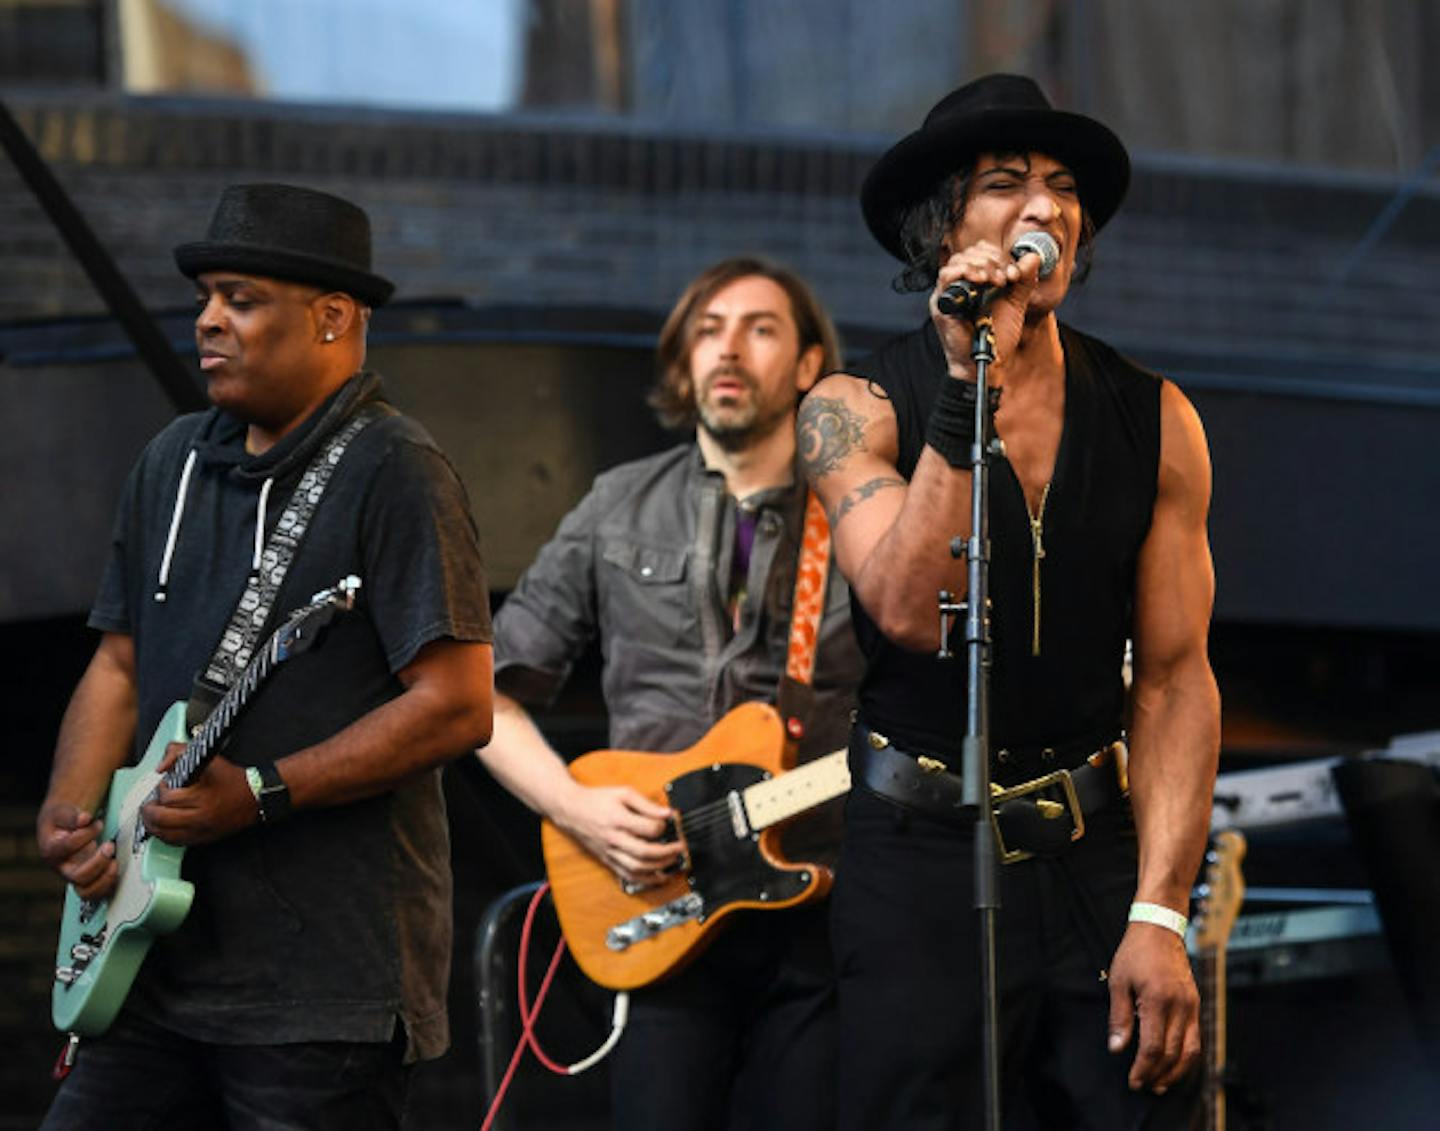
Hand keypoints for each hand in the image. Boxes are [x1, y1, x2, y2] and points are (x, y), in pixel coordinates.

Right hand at [37, 800, 117, 900]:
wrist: (61, 827)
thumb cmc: (60, 820)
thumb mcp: (61, 811)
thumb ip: (71, 815)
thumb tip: (84, 818)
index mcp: (52, 850)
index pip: (67, 847)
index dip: (85, 834)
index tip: (98, 823)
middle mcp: (63, 868)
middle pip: (78, 877)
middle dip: (97, 862)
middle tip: (109, 846)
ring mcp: (75, 876)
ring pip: (87, 891)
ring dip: (105, 878)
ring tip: (114, 862)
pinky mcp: (88, 880)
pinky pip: (99, 892)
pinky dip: (110, 884)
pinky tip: (116, 867)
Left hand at [140, 747, 256, 845]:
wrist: (254, 798)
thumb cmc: (232, 779)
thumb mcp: (209, 759)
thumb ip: (180, 752)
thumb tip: (161, 767)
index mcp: (203, 797)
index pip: (169, 798)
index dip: (161, 790)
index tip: (163, 784)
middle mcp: (201, 817)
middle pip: (162, 819)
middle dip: (149, 810)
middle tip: (149, 803)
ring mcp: (201, 830)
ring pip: (165, 834)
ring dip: (152, 825)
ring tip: (151, 815)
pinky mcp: (202, 839)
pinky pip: (175, 842)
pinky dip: (163, 835)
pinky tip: (161, 827)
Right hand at [555, 783, 680, 889]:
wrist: (571, 810)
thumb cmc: (596, 800)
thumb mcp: (622, 793)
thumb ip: (646, 804)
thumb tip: (667, 813)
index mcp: (618, 819)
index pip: (647, 829)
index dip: (663, 826)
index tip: (670, 822)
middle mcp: (613, 839)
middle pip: (644, 853)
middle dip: (667, 852)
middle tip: (680, 847)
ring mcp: (610, 852)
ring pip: (636, 868)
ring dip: (659, 867)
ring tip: (673, 860)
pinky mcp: (608, 860)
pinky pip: (627, 875)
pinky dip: (645, 880)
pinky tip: (659, 877)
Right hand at [930, 239, 1040, 377]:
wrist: (989, 361)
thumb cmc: (997, 336)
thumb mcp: (1016, 303)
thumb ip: (1024, 280)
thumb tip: (1032, 257)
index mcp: (976, 282)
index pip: (980, 252)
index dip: (997, 255)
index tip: (1013, 271)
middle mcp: (960, 285)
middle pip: (969, 253)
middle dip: (991, 260)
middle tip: (1004, 278)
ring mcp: (949, 294)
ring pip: (958, 261)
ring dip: (981, 265)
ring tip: (995, 281)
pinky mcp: (941, 304)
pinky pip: (946, 277)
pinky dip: (965, 272)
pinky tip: (980, 281)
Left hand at [1106, 921, 1200, 1091]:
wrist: (1160, 929)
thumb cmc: (1136, 953)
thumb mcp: (1118, 982)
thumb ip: (1119, 1017)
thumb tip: (1117, 1048)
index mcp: (1158, 1000)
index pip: (1153, 1047)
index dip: (1143, 1068)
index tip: (1133, 1081)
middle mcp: (1179, 1006)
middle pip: (1172, 1053)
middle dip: (1157, 1074)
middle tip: (1143, 1085)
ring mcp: (1191, 1006)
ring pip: (1190, 1051)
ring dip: (1175, 1072)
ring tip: (1160, 1083)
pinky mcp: (1196, 1004)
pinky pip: (1196, 1038)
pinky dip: (1186, 1056)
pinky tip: (1174, 1064)